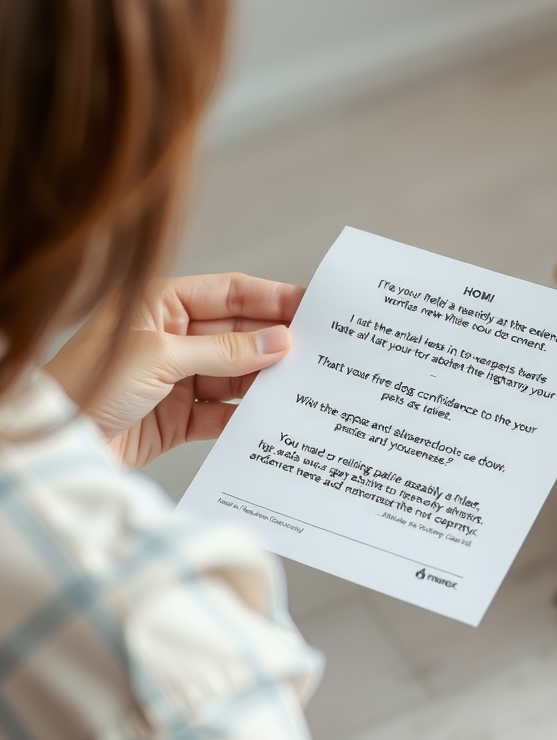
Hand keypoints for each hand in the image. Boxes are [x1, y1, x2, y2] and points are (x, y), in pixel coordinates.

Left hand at [47, 273, 304, 468]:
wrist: (56, 445)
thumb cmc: (88, 384)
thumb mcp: (160, 356)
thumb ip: (224, 351)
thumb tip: (279, 341)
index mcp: (160, 303)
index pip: (228, 294)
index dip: (270, 298)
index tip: (310, 306)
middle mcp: (170, 337)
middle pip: (236, 335)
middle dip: (273, 343)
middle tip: (317, 350)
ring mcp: (174, 378)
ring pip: (233, 375)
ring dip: (263, 381)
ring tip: (302, 385)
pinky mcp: (175, 419)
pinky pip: (221, 413)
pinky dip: (244, 417)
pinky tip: (270, 418)